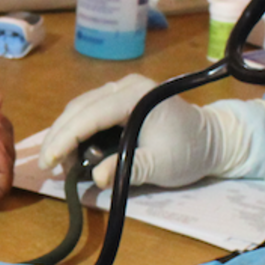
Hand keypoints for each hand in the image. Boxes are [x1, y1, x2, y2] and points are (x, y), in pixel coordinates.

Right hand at [37, 74, 264, 188]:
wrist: (215, 140)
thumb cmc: (190, 152)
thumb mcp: (160, 166)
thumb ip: (126, 170)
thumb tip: (96, 178)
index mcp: (136, 97)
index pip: (89, 115)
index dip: (65, 139)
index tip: (49, 162)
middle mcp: (125, 86)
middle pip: (78, 107)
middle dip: (59, 136)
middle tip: (48, 165)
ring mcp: (122, 89)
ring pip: (80, 107)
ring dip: (66, 132)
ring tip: (61, 161)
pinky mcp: (121, 98)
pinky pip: (89, 110)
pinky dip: (77, 128)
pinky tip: (73, 149)